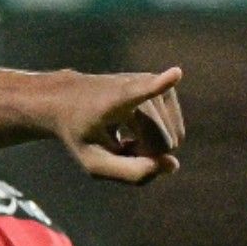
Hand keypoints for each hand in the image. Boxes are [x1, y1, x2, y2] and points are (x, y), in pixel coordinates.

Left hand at [55, 67, 185, 184]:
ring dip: (150, 148)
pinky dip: (158, 140)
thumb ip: (130, 172)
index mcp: (112, 100)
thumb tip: (173, 165)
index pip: (137, 92)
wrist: (70, 100)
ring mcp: (158, 87)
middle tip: (117, 145)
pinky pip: (176, 133)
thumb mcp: (94, 162)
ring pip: (173, 140)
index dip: (156, 86)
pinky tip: (135, 131)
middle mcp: (138, 86)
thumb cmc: (81, 134)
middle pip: (162, 143)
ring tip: (123, 136)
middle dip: (144, 154)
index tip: (175, 73)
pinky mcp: (167, 91)